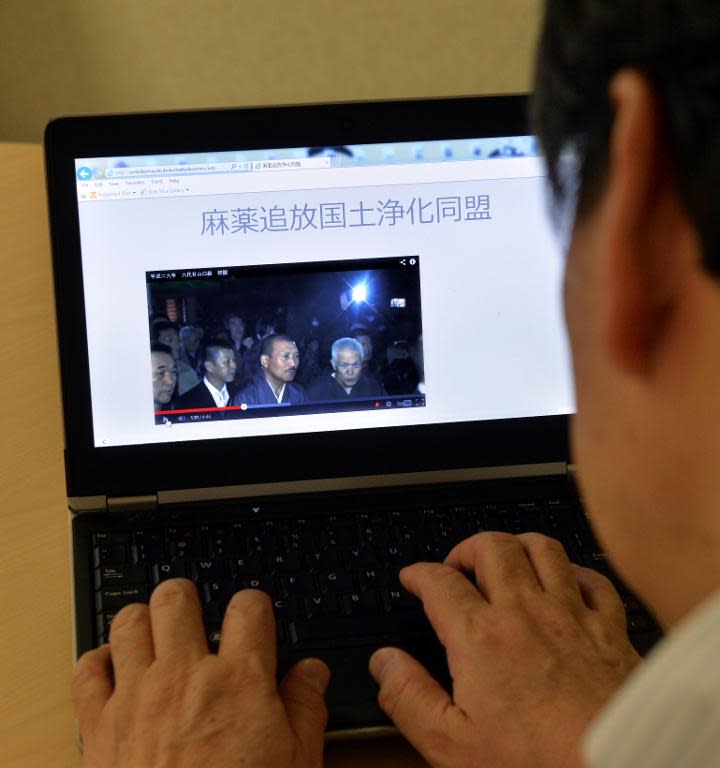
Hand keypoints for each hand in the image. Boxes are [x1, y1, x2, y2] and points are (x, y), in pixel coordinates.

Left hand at [72, 579, 329, 767]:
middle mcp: (184, 677)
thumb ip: (306, 707)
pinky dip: (98, 662)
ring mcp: (136, 698)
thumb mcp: (297, 762)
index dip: (254, 605)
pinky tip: (115, 670)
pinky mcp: (99, 729)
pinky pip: (86, 671)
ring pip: (129, 622)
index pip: (248, 606)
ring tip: (155, 638)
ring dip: (143, 622)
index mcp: (238, 680)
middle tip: (194, 616)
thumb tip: (312, 671)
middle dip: (187, 597)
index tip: (253, 618)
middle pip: (176, 598)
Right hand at [370, 532, 640, 767]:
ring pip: (541, 547)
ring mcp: (571, 615)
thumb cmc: (539, 764)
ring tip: (505, 560)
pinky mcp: (609, 628)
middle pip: (491, 546)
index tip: (413, 577)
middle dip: (466, 548)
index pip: (439, 581)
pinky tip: (564, 583)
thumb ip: (409, 698)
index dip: (419, 573)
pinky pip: (592, 577)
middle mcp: (525, 612)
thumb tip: (384, 663)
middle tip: (457, 565)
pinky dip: (573, 571)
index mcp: (481, 638)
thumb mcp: (452, 745)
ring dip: (517, 545)